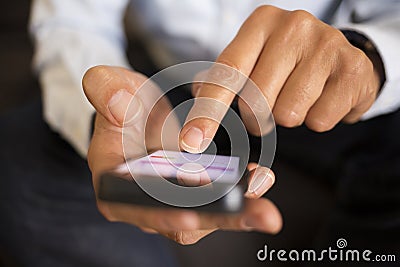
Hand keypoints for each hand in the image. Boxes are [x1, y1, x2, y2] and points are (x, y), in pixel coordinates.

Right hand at [83, 66, 281, 244]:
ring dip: (238, 213)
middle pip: (180, 223)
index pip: (133, 208)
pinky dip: (242, 193)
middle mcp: (143, 201)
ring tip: (266, 208)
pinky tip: (261, 179)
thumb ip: (104, 90)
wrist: (140, 109)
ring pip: (205, 217)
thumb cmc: (122, 101)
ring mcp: (172, 199)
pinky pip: (218, 199)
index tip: (190, 217)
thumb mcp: (108, 86)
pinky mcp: (194, 191)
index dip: (160, 215)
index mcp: (114, 183)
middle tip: (257, 217)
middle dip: (218, 219)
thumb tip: (118, 104)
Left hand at [180, 5, 380, 152]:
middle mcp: (293, 26)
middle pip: (256, 101)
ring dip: (290, 116)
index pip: (228, 73)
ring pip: (288, 114)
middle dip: (258, 116)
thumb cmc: (288, 62)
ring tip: (301, 95)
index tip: (191, 141)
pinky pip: (319, 120)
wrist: (341, 58)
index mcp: (261, 23)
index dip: (207, 112)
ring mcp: (326, 45)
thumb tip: (197, 95)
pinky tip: (323, 98)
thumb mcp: (253, 59)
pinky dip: (317, 118)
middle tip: (272, 102)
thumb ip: (223, 78)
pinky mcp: (352, 69)